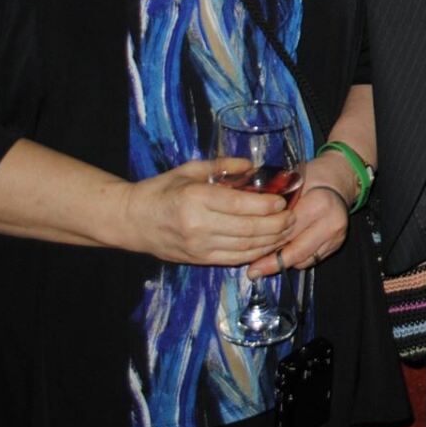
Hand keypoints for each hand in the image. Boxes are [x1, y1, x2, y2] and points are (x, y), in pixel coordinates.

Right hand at [120, 157, 294, 265]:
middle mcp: (199, 226)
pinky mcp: (199, 260)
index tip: (283, 201)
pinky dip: (256, 253)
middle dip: (276, 225)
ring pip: (245, 248)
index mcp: (196, 199)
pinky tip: (269, 245)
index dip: (267, 205)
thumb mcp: (190, 169)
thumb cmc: (161, 189)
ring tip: (287, 231)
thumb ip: (223, 166)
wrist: (132, 220)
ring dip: (271, 241)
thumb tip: (253, 166)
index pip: (240, 205)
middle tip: (293, 217)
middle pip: (248, 229)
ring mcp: (199, 247)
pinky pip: (234, 259)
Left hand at [248, 182, 348, 277]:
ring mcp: (337, 236)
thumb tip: (251, 229)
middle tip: (253, 271)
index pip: (288, 232)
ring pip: (304, 260)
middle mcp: (331, 223)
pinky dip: (296, 260)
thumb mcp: (291, 185)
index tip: (250, 259)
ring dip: (284, 262)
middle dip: (272, 263)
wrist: (339, 180)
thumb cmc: (311, 177)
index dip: (266, 245)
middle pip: (296, 251)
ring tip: (265, 263)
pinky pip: (312, 259)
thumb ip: (276, 207)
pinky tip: (283, 254)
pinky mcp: (338, 244)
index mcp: (319, 204)